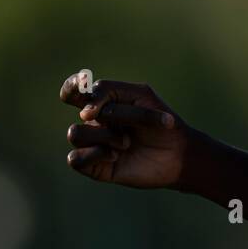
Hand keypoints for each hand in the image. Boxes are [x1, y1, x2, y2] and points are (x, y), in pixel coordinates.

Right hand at [59, 72, 188, 188]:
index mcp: (105, 100)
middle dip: (78, 103)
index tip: (84, 82)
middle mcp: (94, 120)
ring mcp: (93, 143)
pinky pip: (76, 159)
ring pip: (76, 133)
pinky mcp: (95, 166)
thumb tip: (83, 113)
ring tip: (127, 141)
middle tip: (93, 112)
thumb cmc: (163, 122)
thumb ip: (111, 93)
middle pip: (68, 103)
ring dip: (105, 135)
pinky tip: (116, 156)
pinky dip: (95, 154)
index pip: (76, 88)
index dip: (73, 84)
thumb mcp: (142, 96)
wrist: (179, 153)